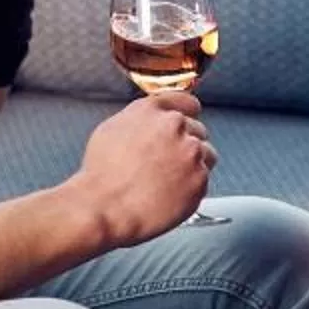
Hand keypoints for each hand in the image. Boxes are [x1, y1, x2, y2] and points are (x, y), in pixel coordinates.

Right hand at [70, 93, 216, 246]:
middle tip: (167, 165)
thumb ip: (140, 119)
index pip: (186, 102)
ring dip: (194, 165)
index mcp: (152, 110)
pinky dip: (192, 188)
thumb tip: (153, 123)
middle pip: (198, 130)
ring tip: (169, 182)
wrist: (104, 207)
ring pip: (207, 154)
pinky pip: (204, 180)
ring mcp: (190, 151)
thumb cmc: (102, 175)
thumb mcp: (112, 130)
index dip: (188, 114)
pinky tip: (170, 195)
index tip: (188, 124)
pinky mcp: (199, 177)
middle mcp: (174, 125)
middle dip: (186, 145)